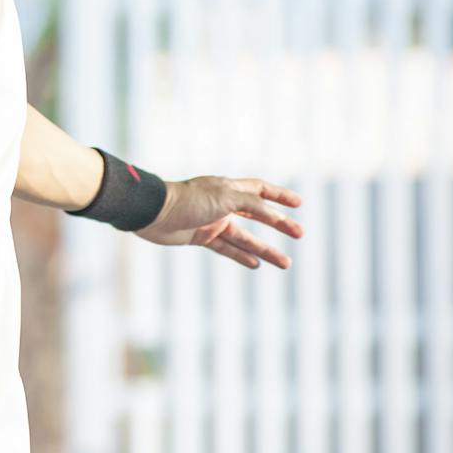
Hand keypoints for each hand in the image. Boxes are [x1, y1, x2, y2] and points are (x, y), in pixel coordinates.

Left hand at [136, 175, 302, 268]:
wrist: (153, 213)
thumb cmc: (188, 200)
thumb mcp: (226, 197)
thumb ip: (252, 204)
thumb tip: (273, 214)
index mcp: (229, 188)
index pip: (261, 189)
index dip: (280, 196)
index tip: (299, 204)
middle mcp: (223, 203)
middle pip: (257, 215)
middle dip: (279, 225)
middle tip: (300, 234)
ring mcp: (212, 221)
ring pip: (245, 237)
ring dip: (265, 249)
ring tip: (286, 263)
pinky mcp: (201, 237)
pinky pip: (226, 248)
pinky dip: (241, 256)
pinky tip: (256, 264)